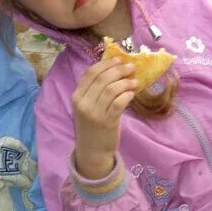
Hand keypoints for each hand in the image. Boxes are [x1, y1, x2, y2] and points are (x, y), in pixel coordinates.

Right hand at [72, 58, 137, 178]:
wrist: (92, 151)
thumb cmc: (92, 126)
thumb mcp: (87, 107)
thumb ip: (94, 90)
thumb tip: (114, 69)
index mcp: (76, 97)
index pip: (90, 73)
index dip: (106, 63)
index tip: (118, 59)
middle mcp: (83, 103)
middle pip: (102, 78)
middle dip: (119, 70)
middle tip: (130, 67)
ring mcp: (95, 113)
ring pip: (112, 89)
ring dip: (125, 82)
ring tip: (134, 81)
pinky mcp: (107, 122)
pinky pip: (119, 102)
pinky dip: (127, 95)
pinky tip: (132, 93)